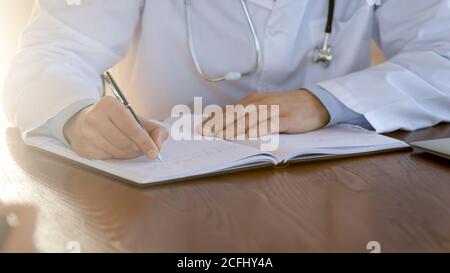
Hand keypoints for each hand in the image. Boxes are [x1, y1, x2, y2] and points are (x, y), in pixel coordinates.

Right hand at [64, 96, 167, 159]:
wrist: (84, 120)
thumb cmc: (116, 120)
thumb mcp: (136, 118)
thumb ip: (155, 129)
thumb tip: (157, 146)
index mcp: (110, 104)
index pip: (131, 127)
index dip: (145, 142)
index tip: (154, 152)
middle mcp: (95, 117)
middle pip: (125, 143)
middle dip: (138, 149)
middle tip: (142, 148)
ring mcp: (87, 133)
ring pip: (117, 152)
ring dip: (129, 154)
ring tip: (131, 148)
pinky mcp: (83, 148)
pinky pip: (108, 158)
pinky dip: (118, 157)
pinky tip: (118, 149)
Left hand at [200, 89, 329, 138]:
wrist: (315, 102)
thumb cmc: (287, 108)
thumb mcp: (265, 108)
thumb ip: (248, 115)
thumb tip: (226, 126)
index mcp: (254, 101)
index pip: (230, 110)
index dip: (214, 119)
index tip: (200, 128)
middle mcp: (261, 103)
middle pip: (237, 114)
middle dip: (219, 124)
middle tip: (205, 133)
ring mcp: (275, 110)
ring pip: (252, 119)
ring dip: (236, 127)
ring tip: (222, 136)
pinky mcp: (288, 118)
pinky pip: (272, 124)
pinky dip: (261, 129)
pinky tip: (252, 135)